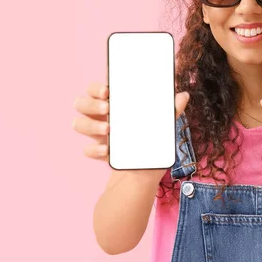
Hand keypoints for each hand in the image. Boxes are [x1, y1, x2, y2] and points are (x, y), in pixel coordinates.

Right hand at [72, 82, 189, 162]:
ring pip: (78, 123)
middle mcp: (102, 117)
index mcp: (117, 105)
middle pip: (82, 102)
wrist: (144, 174)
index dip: (96, 87)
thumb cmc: (152, 144)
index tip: (107, 91)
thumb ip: (171, 111)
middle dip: (91, 104)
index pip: (97, 89)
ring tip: (108, 131)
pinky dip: (95, 150)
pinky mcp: (97, 152)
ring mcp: (97, 135)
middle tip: (108, 109)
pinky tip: (108, 152)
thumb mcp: (163, 128)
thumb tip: (184, 95)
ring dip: (90, 125)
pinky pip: (86, 149)